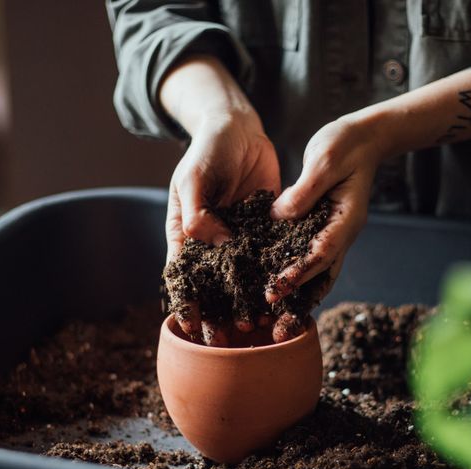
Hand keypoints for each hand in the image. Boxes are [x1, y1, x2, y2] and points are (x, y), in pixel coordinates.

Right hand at [166, 110, 280, 344]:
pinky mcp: (265, 230)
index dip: (187, 303)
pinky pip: (269, 258)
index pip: (183, 276)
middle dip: (220, 313)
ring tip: (259, 327)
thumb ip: (197, 210)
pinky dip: (274, 278)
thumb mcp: (194, 177)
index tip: (192, 327)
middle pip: (213, 285)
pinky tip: (286, 297)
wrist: (239, 128)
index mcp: (186, 233)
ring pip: (243, 278)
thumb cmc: (207, 150)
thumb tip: (212, 243)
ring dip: (249, 303)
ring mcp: (239, 237)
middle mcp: (212, 241)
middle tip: (230, 338)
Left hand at [267, 115, 382, 318]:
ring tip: (273, 323)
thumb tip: (279, 217)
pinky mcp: (321, 230)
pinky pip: (308, 261)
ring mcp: (333, 235)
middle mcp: (341, 234)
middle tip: (273, 326)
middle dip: (297, 302)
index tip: (274, 290)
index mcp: (345, 220)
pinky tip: (275, 294)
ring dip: (297, 300)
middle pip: (320, 277)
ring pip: (316, 276)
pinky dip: (295, 280)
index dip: (297, 274)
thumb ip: (304, 190)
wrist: (364, 137)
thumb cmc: (345, 143)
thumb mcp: (324, 160)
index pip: (320, 254)